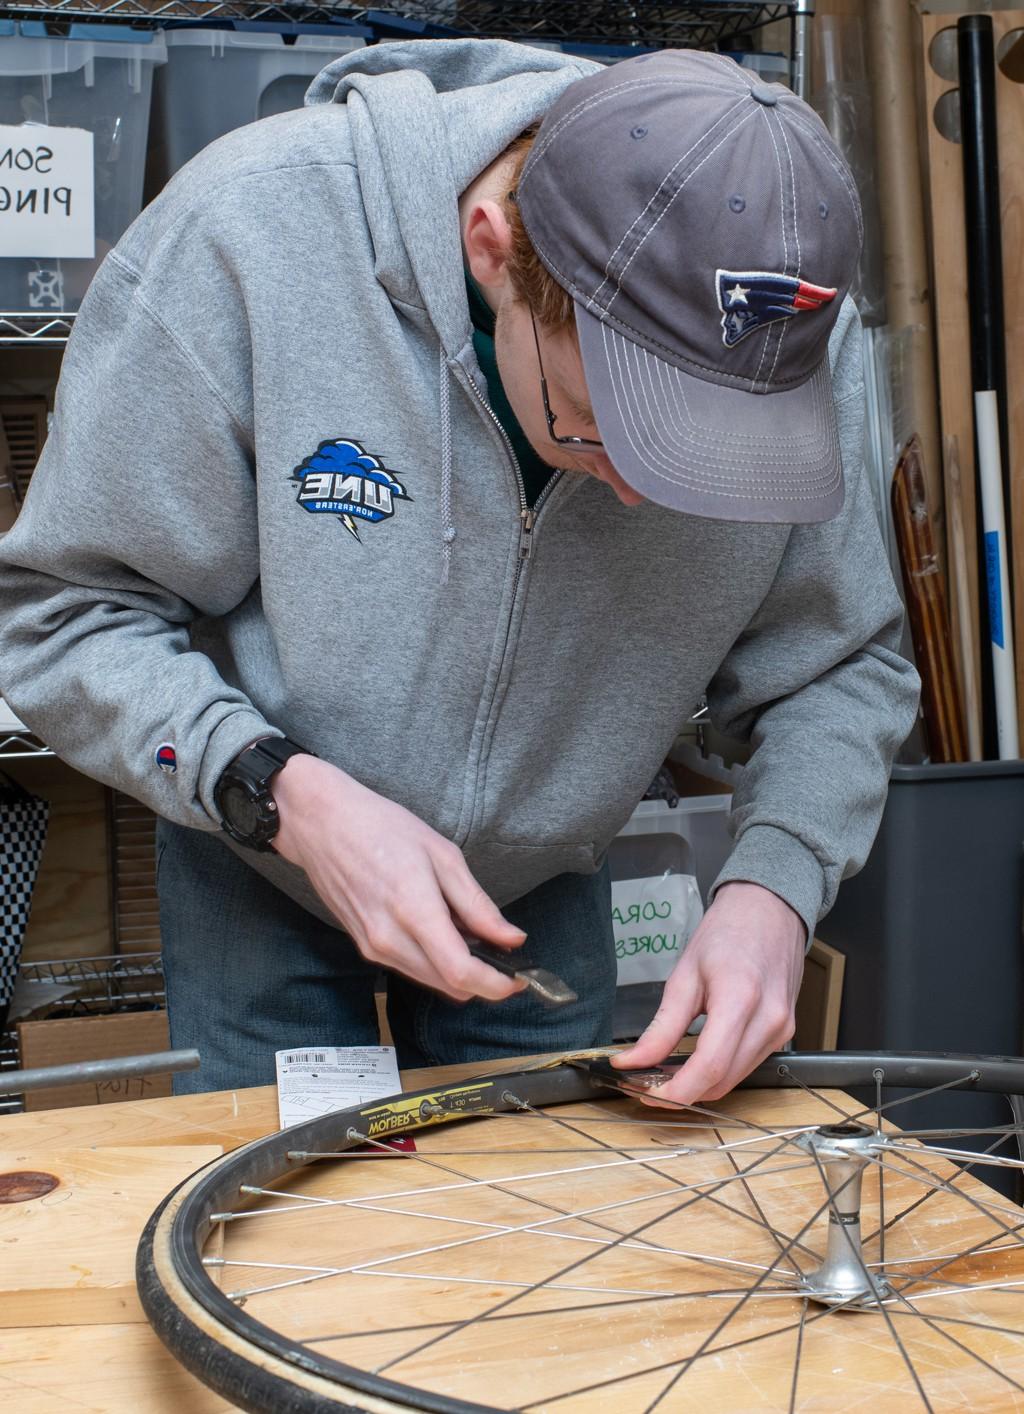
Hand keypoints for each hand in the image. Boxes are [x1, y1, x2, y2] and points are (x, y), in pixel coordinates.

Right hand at [272, 755, 526, 1002]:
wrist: (322, 824)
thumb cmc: (382, 828)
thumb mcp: (442, 854)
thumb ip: (477, 904)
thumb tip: (512, 938)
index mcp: (414, 911)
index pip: (461, 973)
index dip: (496, 984)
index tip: (519, 978)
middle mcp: (389, 941)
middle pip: (449, 986)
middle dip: (483, 979)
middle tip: (503, 951)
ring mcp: (373, 948)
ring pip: (430, 981)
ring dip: (457, 970)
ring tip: (469, 932)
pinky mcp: (364, 947)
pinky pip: (410, 968)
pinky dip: (434, 961)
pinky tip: (440, 929)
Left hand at [612, 881, 804, 1106]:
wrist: (770, 910)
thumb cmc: (727, 933)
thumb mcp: (684, 974)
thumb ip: (661, 1026)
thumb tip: (632, 1061)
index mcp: (740, 998)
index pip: (709, 1066)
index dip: (676, 1092)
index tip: (646, 1094)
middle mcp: (768, 1020)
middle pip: (722, 1081)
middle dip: (682, 1092)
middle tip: (645, 1084)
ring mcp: (782, 1029)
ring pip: (735, 1079)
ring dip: (700, 1084)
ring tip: (666, 1073)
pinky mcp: (786, 1033)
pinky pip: (747, 1065)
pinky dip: (719, 1071)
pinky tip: (696, 1059)